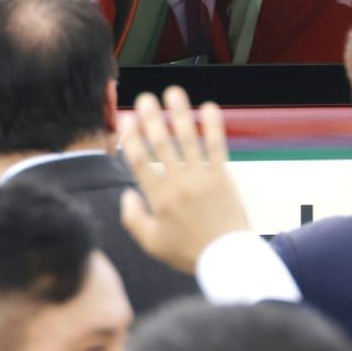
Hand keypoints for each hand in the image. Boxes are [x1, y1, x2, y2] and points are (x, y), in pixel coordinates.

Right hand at [119, 88, 251, 273]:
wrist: (227, 258)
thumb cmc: (188, 252)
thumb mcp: (152, 244)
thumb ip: (133, 219)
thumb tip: (126, 195)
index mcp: (159, 199)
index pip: (139, 161)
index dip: (130, 138)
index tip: (125, 118)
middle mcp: (178, 184)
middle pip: (161, 145)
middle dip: (151, 118)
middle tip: (144, 98)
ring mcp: (202, 179)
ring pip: (187, 140)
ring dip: (179, 113)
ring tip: (173, 92)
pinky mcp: (223, 178)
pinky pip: (217, 147)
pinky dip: (213, 126)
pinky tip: (209, 107)